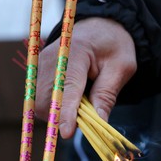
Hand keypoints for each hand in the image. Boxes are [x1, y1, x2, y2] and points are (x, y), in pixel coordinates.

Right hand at [35, 17, 136, 138]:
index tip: (67, 132)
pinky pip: (40, 98)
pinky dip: (54, 106)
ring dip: (57, 112)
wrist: (98, 27)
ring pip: (40, 102)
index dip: (66, 112)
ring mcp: (41, 64)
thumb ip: (107, 94)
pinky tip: (70, 99)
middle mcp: (52, 58)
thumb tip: (99, 122)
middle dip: (61, 116)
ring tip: (79, 104)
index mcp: (74, 53)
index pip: (67, 88)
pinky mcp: (38, 71)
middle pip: (47, 99)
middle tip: (84, 119)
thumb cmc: (112, 45)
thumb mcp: (121, 67)